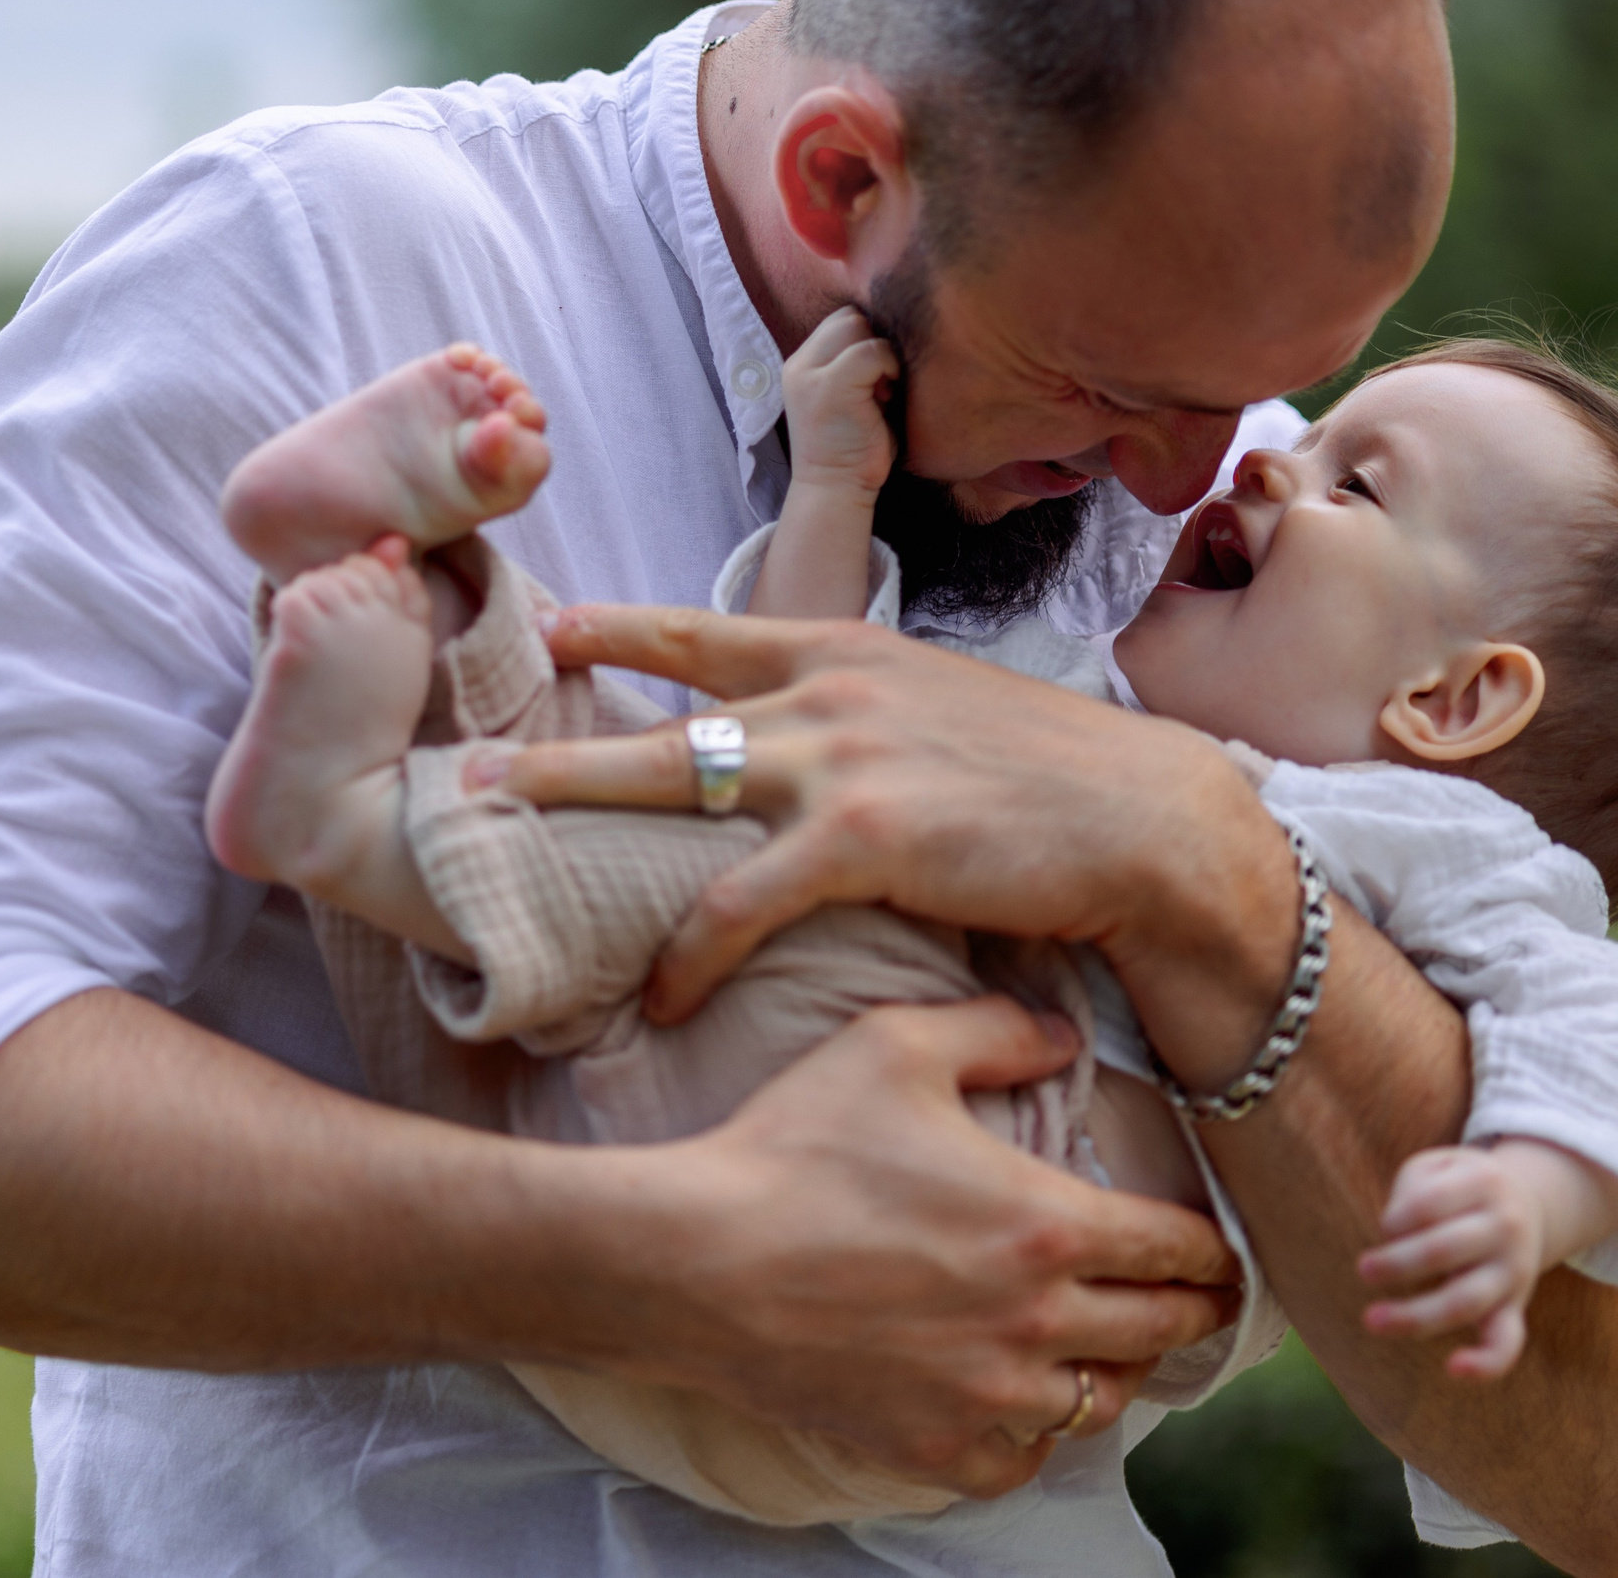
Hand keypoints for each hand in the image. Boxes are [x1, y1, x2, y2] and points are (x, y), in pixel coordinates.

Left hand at [492, 604, 1297, 1036]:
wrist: (1151, 824)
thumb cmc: (1056, 784)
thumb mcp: (949, 713)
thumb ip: (871, 716)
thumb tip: (819, 745)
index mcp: (851, 654)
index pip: (714, 633)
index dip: (629, 628)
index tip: (558, 625)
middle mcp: (831, 691)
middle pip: (661, 707)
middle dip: (559, 735)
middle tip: (466, 760)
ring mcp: (842, 758)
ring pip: (671, 783)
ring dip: (575, 812)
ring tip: (498, 841)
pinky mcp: (863, 839)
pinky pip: (739, 901)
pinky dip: (690, 950)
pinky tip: (658, 993)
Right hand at [626, 995, 1241, 1492]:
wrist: (694, 1259)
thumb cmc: (793, 1144)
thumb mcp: (895, 1043)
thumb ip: (997, 1028)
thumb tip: (1064, 1031)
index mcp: (1047, 1225)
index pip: (1181, 1248)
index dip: (1210, 1244)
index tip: (1216, 1244)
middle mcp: (1036, 1322)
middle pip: (1161, 1329)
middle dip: (1188, 1309)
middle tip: (1195, 1298)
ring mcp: (984, 1393)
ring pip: (1099, 1401)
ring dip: (1114, 1370)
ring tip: (1109, 1347)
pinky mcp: (928, 1442)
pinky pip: (1019, 1461)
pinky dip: (1035, 1438)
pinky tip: (1025, 1407)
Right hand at [779, 304, 897, 494]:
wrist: (835, 490)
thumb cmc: (854, 448)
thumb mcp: (850, 396)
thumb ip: (857, 363)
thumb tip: (894, 331)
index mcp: (802, 364)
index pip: (840, 320)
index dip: (867, 339)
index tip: (878, 378)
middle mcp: (799, 364)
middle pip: (849, 317)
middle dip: (874, 342)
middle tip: (884, 384)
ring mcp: (810, 374)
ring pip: (858, 327)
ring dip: (881, 353)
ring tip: (883, 392)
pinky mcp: (829, 387)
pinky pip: (871, 351)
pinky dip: (889, 366)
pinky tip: (888, 396)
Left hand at [1356, 1139, 1617, 1379]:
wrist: (1529, 1205)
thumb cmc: (1459, 1187)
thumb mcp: (1437, 1166)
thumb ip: (1413, 1188)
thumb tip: (1396, 1234)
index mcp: (1483, 1184)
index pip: (1430, 1204)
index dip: (1397, 1218)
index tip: (1385, 1227)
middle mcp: (1505, 1228)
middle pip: (1445, 1251)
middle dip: (1398, 1263)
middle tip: (1364, 1270)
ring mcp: (1513, 1272)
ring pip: (1466, 1301)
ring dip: (1416, 1315)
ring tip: (1372, 1319)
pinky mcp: (1514, 1307)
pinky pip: (1507, 1343)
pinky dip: (1486, 1362)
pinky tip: (1453, 1368)